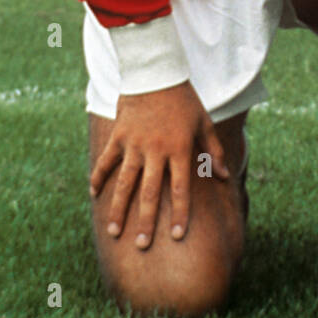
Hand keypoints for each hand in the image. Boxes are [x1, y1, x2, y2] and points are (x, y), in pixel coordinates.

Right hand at [89, 81, 228, 249]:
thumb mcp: (204, 123)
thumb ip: (214, 152)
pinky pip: (107, 161)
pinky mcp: (119, 136)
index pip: (181, 189)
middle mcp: (156, 151)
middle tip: (142, 245)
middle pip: (151, 193)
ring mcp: (134, 144)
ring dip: (119, 209)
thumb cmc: (184, 100)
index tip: (178, 237)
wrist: (156, 72)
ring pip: (125, 183)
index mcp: (180, 149)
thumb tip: (224, 176)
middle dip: (146, 221)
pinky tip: (94, 194)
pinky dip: (99, 176)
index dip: (181, 214)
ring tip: (115, 232)